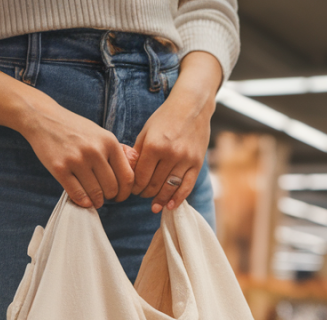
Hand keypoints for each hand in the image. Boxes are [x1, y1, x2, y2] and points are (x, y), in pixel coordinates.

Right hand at [21, 98, 135, 208]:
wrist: (44, 119)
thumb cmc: (76, 130)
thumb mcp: (101, 134)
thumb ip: (117, 151)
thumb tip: (134, 170)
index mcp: (109, 142)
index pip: (127, 177)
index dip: (125, 192)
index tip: (120, 196)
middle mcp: (95, 151)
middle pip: (112, 188)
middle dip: (111, 198)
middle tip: (106, 198)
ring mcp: (76, 160)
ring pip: (96, 194)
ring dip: (97, 202)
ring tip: (95, 201)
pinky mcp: (60, 168)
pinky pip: (77, 194)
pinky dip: (83, 202)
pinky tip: (84, 201)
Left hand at [133, 51, 222, 212]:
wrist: (192, 106)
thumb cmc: (165, 118)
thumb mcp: (146, 131)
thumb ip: (138, 153)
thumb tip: (129, 174)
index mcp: (154, 145)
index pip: (140, 177)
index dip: (134, 187)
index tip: (132, 189)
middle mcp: (170, 154)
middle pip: (154, 185)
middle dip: (145, 193)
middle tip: (142, 195)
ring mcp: (185, 159)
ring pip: (169, 188)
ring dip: (160, 199)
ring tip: (154, 205)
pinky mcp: (197, 163)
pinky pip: (187, 186)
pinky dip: (178, 198)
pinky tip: (170, 206)